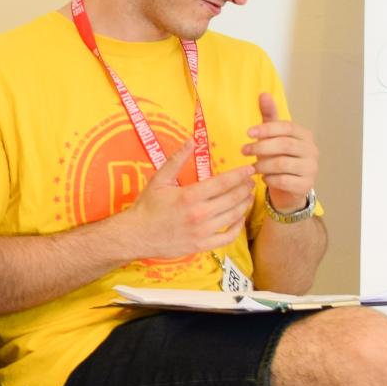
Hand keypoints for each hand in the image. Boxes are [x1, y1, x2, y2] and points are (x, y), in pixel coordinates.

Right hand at [113, 160, 256, 262]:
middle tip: (251, 180)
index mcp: (189, 196)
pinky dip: (238, 227)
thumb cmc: (146, 206)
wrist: (135, 235)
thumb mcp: (159, 180)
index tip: (250, 169)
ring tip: (248, 195)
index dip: (240, 174)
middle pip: (233, 198)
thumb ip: (177, 160)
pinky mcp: (202, 245)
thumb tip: (191, 141)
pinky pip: (228, 237)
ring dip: (245, 203)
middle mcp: (199, 214)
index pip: (224, 182)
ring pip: (234, 216)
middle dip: (246, 187)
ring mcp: (202, 231)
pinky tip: (239, 218)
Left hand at [243, 92, 317, 212]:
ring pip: (282, 163)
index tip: (247, 133)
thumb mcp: (273, 135)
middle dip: (260, 147)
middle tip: (243, 150)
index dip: (267, 128)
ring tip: (251, 167)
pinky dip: (269, 179)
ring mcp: (311, 168)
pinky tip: (263, 178)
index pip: (287, 127)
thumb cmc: (279, 156)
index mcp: (305, 135)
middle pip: (284, 144)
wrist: (289, 186)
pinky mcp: (306, 185)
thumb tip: (263, 93)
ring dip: (262, 165)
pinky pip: (283, 180)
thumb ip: (269, 116)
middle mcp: (312, 150)